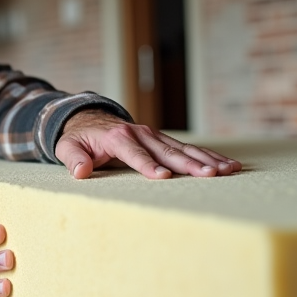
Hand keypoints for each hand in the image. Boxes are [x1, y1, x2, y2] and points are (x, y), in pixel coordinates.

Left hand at [56, 110, 241, 179]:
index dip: (148, 165)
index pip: (134, 153)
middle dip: (189, 163)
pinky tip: (228, 165)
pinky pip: (188, 148)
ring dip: (207, 159)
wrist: (88, 120)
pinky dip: (209, 156)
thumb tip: (80, 172)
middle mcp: (140, 133)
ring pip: (183, 148)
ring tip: (228, 170)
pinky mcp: (162, 140)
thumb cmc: (78, 138)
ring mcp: (153, 135)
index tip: (164, 176)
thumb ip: (73, 159)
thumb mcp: (67, 147)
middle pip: (167, 150)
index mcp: (117, 136)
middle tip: (210, 175)